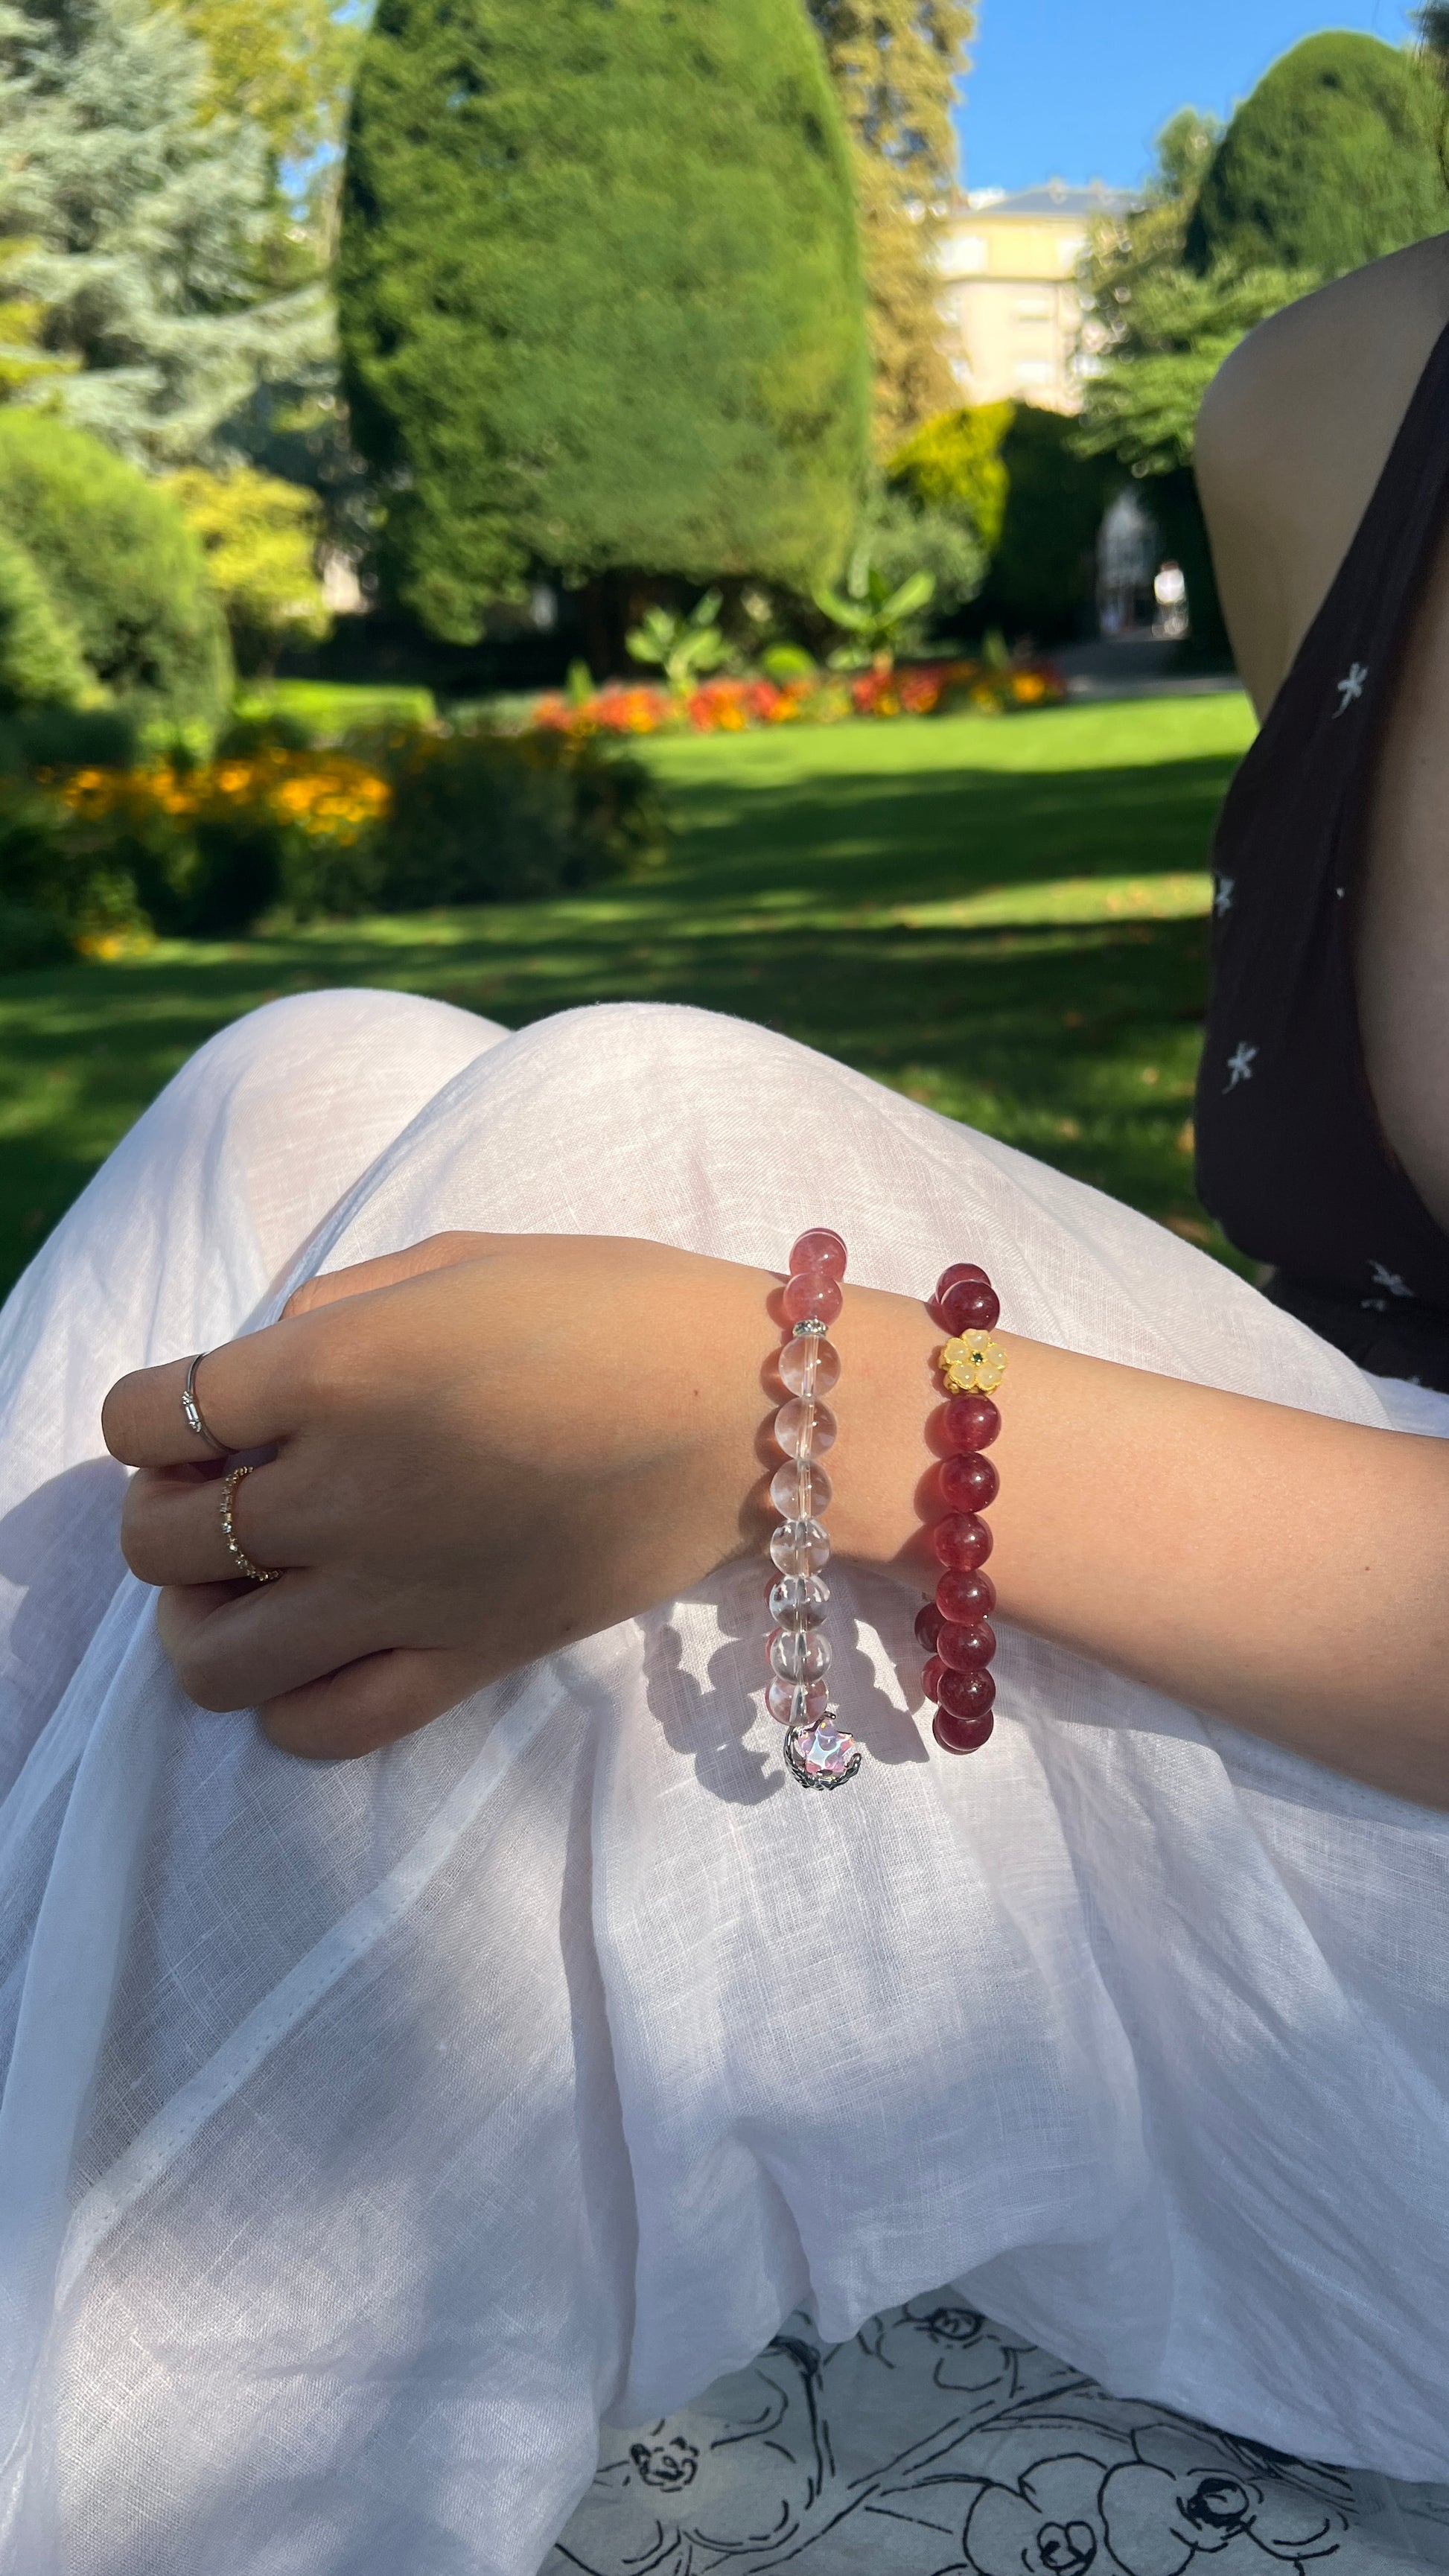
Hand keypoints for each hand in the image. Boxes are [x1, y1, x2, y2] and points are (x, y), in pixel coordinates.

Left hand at [103, 1234, 777, 1758]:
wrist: (746, 1410)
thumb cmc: (611, 1306)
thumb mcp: (455, 1260)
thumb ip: (331, 1307)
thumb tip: (257, 1368)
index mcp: (335, 1369)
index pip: (146, 1414)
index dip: (152, 1409)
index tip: (203, 1406)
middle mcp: (347, 1491)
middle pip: (160, 1541)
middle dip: (163, 1509)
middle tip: (222, 1487)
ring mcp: (401, 1592)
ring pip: (210, 1660)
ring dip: (199, 1620)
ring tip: (250, 1583)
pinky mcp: (465, 1661)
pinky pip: (321, 1727)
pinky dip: (287, 1704)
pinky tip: (316, 1649)